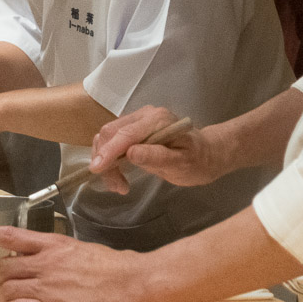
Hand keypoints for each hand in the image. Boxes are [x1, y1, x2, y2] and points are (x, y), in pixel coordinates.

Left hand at [0, 226, 158, 301]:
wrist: (134, 284)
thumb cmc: (115, 267)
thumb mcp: (82, 249)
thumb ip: (57, 252)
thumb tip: (43, 257)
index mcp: (54, 243)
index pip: (10, 235)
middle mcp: (46, 262)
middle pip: (3, 267)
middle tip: (5, 281)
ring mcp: (47, 286)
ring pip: (6, 289)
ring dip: (5, 294)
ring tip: (15, 297)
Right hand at [89, 105, 222, 192]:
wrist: (205, 155)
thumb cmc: (196, 161)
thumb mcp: (180, 163)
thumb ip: (156, 157)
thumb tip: (130, 153)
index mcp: (158, 120)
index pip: (126, 134)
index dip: (109, 151)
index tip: (97, 169)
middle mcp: (145, 115)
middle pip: (111, 132)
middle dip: (105, 160)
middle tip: (117, 187)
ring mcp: (138, 120)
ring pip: (108, 137)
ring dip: (106, 162)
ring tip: (120, 186)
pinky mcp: (134, 129)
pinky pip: (113, 141)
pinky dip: (110, 160)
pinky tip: (120, 176)